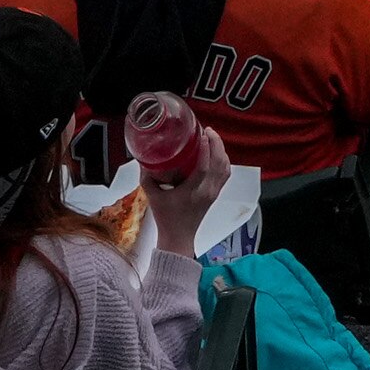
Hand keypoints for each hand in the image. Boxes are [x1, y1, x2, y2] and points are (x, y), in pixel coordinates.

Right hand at [143, 124, 234, 252]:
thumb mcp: (153, 197)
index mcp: (193, 191)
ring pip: (225, 168)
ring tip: (212, 138)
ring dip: (221, 151)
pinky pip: (225, 174)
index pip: (204, 167)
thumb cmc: (166, 219)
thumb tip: (144, 160)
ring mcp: (214, 193)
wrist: (178, 238)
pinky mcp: (215, 194)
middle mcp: (207, 191)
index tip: (202, 134)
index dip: (205, 149)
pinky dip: (223, 161)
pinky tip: (216, 154)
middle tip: (208, 131)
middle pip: (219, 164)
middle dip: (217, 144)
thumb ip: (147, 178)